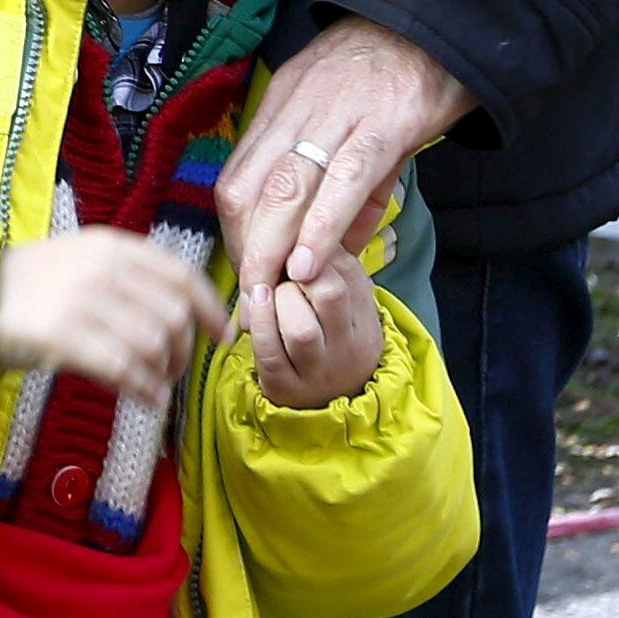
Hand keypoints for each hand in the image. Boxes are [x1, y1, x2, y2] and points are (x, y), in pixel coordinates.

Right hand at [0, 230, 228, 398]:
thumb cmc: (31, 285)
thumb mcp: (81, 261)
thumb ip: (128, 277)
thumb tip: (183, 316)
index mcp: (110, 246)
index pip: (180, 275)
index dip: (210, 308)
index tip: (222, 335)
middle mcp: (101, 269)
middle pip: (173, 315)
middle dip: (184, 350)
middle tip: (174, 369)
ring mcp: (82, 302)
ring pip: (153, 344)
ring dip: (164, 373)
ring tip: (156, 385)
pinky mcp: (63, 336)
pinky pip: (124, 368)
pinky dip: (145, 389)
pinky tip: (147, 399)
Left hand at [219, 21, 471, 295]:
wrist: (442, 17)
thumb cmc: (396, 71)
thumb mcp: (353, 122)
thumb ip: (345, 187)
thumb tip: (336, 246)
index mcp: (282, 106)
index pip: (237, 179)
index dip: (235, 233)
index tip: (244, 275)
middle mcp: (296, 109)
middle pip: (248, 189)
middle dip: (244, 251)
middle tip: (252, 302)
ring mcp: (338, 116)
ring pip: (286, 189)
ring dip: (271, 249)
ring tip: (271, 296)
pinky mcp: (385, 124)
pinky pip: (343, 181)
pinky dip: (321, 226)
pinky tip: (311, 263)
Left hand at [242, 254, 383, 409]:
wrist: (331, 400)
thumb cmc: (330, 334)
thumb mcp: (345, 298)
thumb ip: (331, 263)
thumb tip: (304, 217)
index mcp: (365, 313)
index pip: (346, 269)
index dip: (314, 249)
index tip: (295, 244)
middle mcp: (349, 343)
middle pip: (329, 294)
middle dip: (297, 273)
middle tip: (283, 271)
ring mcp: (320, 368)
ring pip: (300, 328)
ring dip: (277, 301)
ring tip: (266, 291)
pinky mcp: (287, 386)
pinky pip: (270, 353)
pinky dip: (258, 324)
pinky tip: (254, 305)